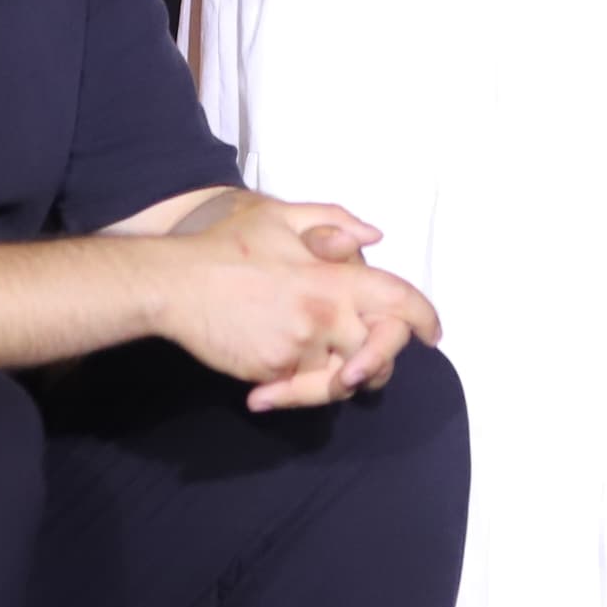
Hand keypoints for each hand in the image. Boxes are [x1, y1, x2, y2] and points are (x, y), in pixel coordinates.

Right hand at [153, 193, 439, 409]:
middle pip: (378, 351)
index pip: (396, 300)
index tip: (432, 332)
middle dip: (383, 360)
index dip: (423, 317)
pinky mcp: (271, 373)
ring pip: (341, 380)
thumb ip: (332, 222)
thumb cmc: (227, 246)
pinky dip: (297, 390)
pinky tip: (276, 387)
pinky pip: (300, 389)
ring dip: (343, 378)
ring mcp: (297, 350)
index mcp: (331, 279)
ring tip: (332, 371)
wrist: (173, 285)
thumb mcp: (280, 217)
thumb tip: (374, 237)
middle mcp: (321, 318)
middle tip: (375, 363)